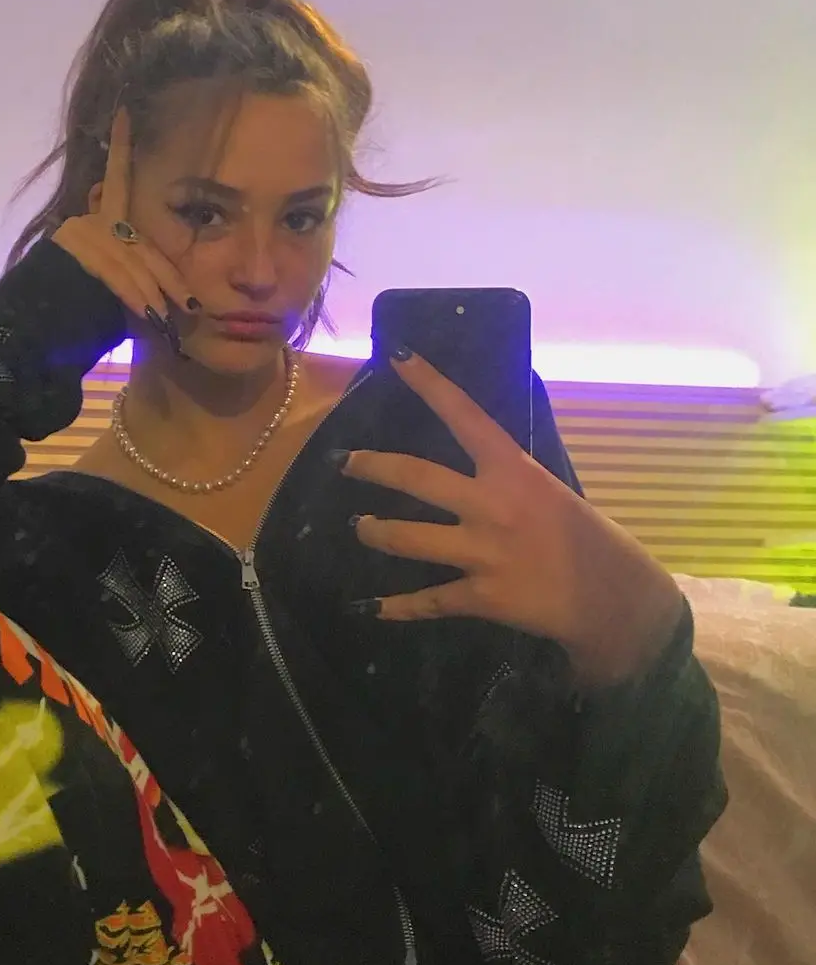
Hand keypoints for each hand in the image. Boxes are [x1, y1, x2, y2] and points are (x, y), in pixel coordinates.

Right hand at [51, 110, 196, 348]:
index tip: (126, 114)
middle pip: (140, 245)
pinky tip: (150, 315)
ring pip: (133, 262)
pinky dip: (137, 297)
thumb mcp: (104, 284)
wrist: (25, 327)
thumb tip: (160, 289)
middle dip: (168, 279)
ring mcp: (79, 236)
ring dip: (155, 295)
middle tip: (190, 305)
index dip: (120, 147)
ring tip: (172, 321)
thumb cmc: (70, 313)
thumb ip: (126, 271)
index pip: (114, 181)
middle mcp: (86, 223)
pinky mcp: (75, 252)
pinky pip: (118, 275)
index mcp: (92, 222)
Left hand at [339, 350, 685, 686]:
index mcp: (514, 471)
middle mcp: (492, 505)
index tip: (396, 355)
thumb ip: (506, 481)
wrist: (617, 600)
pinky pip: (427, 600)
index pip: (465, 415)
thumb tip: (469, 468)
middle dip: (373, 467)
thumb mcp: (549, 493)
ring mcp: (483, 552)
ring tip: (360, 527)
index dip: (429, 383)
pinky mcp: (481, 596)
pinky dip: (395, 607)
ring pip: (408, 538)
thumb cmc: (586, 540)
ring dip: (375, 532)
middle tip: (346, 462)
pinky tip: (370, 608)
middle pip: (416, 477)